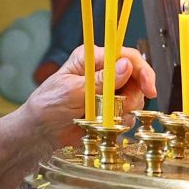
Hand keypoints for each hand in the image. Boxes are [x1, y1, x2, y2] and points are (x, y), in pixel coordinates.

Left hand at [25, 45, 155, 147]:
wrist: (39, 132)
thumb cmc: (48, 105)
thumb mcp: (71, 91)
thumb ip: (99, 81)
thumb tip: (126, 66)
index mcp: (92, 58)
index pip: (126, 56)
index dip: (142, 71)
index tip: (149, 89)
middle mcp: (103, 72)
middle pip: (136, 78)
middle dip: (133, 95)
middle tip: (121, 108)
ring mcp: (108, 92)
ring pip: (135, 98)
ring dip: (125, 111)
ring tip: (105, 118)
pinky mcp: (109, 110)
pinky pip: (128, 115)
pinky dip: (121, 122)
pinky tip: (105, 125)